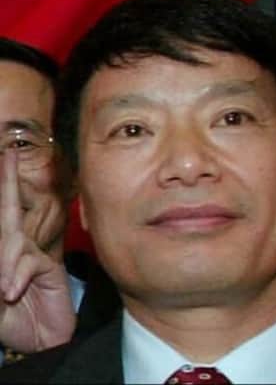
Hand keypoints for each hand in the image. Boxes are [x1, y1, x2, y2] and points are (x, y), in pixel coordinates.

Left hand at [0, 150, 75, 352]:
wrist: (41, 341)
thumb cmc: (11, 320)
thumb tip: (3, 264)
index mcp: (3, 254)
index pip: (0, 216)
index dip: (3, 188)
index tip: (5, 157)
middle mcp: (16, 249)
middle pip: (8, 214)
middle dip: (7, 186)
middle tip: (6, 160)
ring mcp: (33, 256)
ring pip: (13, 242)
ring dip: (4, 262)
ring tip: (2, 288)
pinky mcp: (48, 267)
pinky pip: (29, 261)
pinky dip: (17, 274)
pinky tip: (11, 290)